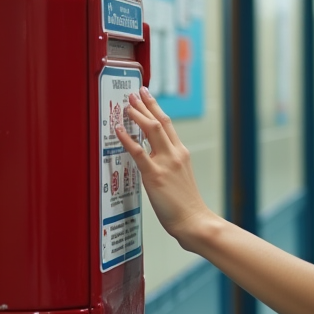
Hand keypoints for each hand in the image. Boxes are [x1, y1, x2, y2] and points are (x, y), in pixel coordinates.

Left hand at [115, 87, 217, 248]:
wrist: (194, 220)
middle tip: (134, 93)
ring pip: (151, 130)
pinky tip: (119, 131)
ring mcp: (165, 163)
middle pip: (160, 121)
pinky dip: (127, 139)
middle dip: (145, 105)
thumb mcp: (181, 178)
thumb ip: (169, 164)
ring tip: (127, 106)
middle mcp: (175, 153)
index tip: (147, 96)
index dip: (155, 108)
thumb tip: (153, 158)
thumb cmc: (186, 205)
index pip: (168, 124)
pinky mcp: (155, 175)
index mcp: (181, 154)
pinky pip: (138, 152)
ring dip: (137, 115)